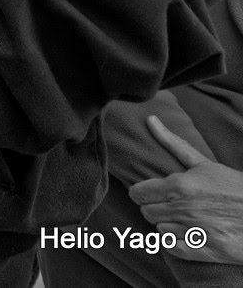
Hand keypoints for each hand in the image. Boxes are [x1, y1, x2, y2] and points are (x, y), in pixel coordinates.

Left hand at [129, 115, 242, 263]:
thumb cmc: (234, 188)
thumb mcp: (204, 165)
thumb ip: (173, 144)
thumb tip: (150, 120)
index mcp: (180, 186)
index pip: (138, 193)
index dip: (142, 193)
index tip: (151, 193)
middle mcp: (183, 209)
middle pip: (146, 212)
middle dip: (156, 207)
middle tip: (172, 205)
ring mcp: (193, 232)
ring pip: (159, 229)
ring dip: (168, 224)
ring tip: (185, 218)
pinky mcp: (203, 251)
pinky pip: (172, 248)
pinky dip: (177, 242)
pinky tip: (191, 233)